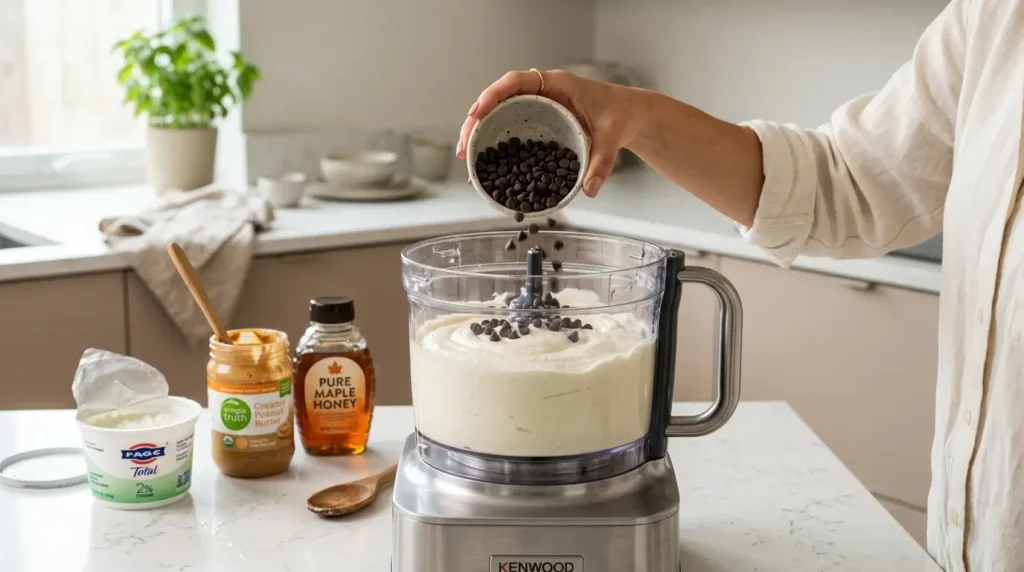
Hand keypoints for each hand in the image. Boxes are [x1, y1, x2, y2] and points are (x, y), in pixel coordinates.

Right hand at [457, 69, 644, 196]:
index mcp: (557, 84)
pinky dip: (496, 142)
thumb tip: (590, 190)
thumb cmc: (620, 116)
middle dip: (476, 121)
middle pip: (498, 99)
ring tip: (465, 156)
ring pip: (499, 113)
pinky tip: (484, 163)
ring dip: (480, 132)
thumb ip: (602, 163)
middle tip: (464, 147)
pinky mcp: (538, 122)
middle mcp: (542, 92)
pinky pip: (510, 126)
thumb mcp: (612, 138)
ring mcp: (537, 106)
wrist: (629, 115)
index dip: (492, 95)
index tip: (477, 112)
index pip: (516, 81)